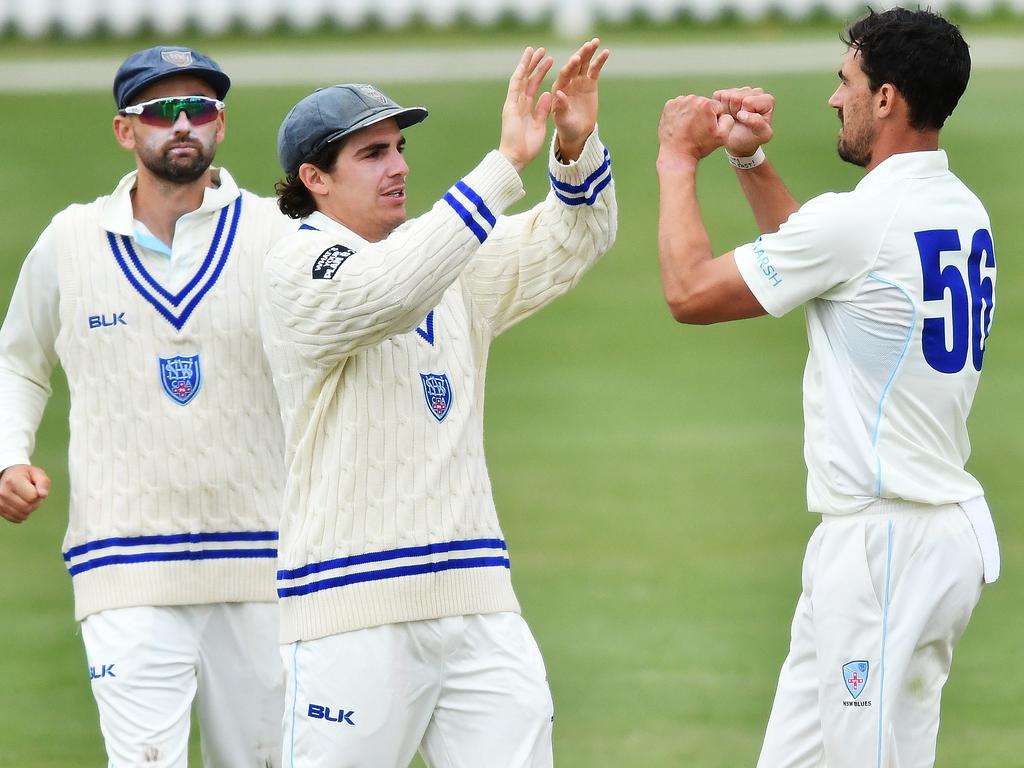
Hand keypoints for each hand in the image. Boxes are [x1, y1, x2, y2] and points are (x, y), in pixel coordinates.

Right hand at [0, 464, 49, 523]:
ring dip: (29, 509)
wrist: (8, 477)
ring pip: (22, 515)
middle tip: (32, 494)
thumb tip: (43, 495)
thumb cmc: (25, 475)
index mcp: (12, 480)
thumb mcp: (37, 473)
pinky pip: (17, 519)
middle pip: (27, 507)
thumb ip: (43, 483)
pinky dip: (23, 514)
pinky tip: (21, 505)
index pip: (33, 497)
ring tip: (25, 499)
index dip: (38, 494)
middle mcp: (3, 492)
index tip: (35, 488)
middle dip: (35, 503)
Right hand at [498, 47, 554, 172]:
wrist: (516, 157)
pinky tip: (526, 62)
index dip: (540, 73)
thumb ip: (543, 109)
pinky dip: (520, 74)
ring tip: (535, 50)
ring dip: (528, 64)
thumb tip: (548, 94)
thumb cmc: (527, 146)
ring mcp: (513, 103)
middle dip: (534, 64)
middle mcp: (518, 103)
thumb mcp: (540, 124)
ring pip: (521, 78)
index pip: (533, 86)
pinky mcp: (510, 106)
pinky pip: (516, 86)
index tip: (548, 61)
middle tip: (543, 51)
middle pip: (527, 79)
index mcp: (526, 108)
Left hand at [551, 38, 609, 161]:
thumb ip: (561, 107)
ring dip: (589, 52)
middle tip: (588, 45)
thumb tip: (560, 93)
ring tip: (596, 41)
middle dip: (581, 55)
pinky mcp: (590, 82)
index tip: (576, 59)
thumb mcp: (562, 120)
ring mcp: (579, 81)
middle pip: (574, 65)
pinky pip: (595, 69)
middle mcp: (567, 81)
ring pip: (584, 64)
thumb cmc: (567, 127)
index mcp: (558, 88)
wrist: (578, 132)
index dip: (570, 67)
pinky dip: (600, 61)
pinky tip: (606, 52)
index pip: (564, 75)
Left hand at [657, 95, 727, 168]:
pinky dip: (681, 114)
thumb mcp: (722, 136)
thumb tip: (724, 112)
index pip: (717, 107)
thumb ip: (729, 119)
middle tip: (697, 130)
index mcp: (706, 103)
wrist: (676, 154)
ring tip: (688, 128)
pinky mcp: (669, 106)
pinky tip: (681, 125)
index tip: (707, 130)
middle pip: (704, 104)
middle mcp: (692, 98)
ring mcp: (678, 101)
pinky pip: (680, 107)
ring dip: (692, 113)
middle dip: (703, 115)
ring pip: (692, 105)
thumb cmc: (699, 146)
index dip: (715, 120)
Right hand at [712, 87, 774, 156]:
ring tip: (733, 117)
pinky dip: (719, 107)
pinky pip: (718, 96)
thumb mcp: (761, 135)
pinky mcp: (729, 92)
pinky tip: (726, 113)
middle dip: (734, 112)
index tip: (746, 122)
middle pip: (736, 96)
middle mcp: (756, 92)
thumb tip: (742, 113)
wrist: (738, 142)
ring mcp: (742, 90)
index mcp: (767, 100)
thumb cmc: (751, 138)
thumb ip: (757, 123)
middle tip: (738, 121)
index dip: (743, 114)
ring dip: (727, 110)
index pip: (747, 101)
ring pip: (726, 95)